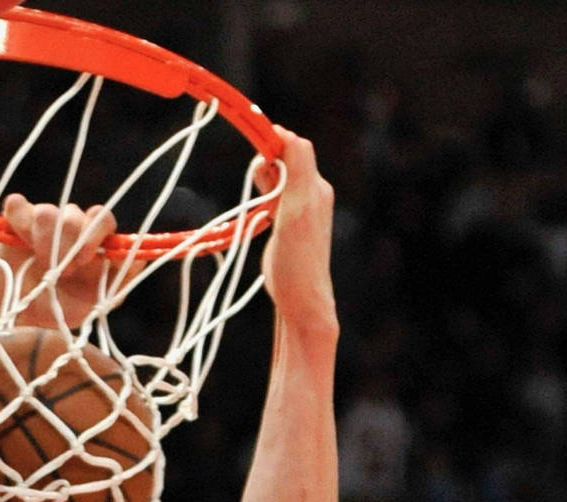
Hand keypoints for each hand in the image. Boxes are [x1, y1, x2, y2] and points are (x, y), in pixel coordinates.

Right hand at [0, 196, 117, 331]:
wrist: (29, 320)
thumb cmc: (67, 308)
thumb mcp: (98, 300)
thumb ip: (122, 278)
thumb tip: (139, 257)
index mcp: (92, 239)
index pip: (101, 218)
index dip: (95, 233)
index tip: (85, 260)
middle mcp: (70, 225)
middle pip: (73, 214)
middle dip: (68, 243)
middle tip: (62, 272)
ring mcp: (43, 223)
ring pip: (47, 212)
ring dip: (45, 238)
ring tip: (42, 264)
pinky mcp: (16, 223)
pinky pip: (17, 206)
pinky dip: (18, 217)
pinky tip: (19, 238)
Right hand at [255, 130, 337, 344]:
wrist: (302, 302)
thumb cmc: (298, 262)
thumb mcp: (296, 210)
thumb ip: (295, 170)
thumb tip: (284, 134)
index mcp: (315, 187)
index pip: (295, 146)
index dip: (272, 139)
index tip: (251, 143)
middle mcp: (313, 193)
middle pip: (287, 157)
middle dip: (267, 159)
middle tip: (255, 180)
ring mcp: (303, 208)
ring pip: (280, 176)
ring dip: (264, 177)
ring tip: (259, 198)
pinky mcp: (292, 223)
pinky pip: (277, 194)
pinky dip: (264, 193)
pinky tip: (260, 208)